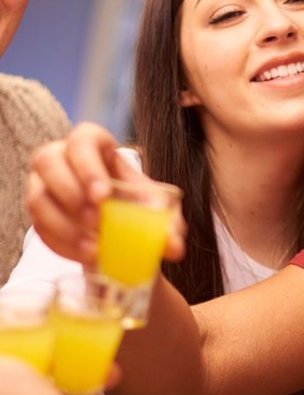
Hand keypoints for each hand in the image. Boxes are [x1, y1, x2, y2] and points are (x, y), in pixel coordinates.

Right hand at [25, 122, 185, 264]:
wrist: (123, 227)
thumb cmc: (138, 203)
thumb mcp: (158, 209)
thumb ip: (169, 223)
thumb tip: (174, 247)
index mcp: (94, 145)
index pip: (82, 139)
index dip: (88, 165)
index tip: (103, 196)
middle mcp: (61, 158)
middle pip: (46, 160)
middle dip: (69, 192)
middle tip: (96, 222)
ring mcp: (43, 184)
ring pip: (36, 197)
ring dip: (64, 224)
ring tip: (95, 247)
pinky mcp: (38, 213)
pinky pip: (39, 227)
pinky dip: (63, 244)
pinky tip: (86, 255)